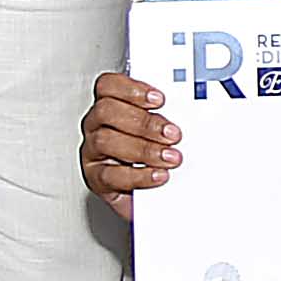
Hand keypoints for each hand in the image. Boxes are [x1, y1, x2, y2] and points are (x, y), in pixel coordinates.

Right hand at [80, 70, 179, 212]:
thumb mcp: (160, 131)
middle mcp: (97, 125)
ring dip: (143, 148)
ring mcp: (93, 151)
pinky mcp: (96, 178)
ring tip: (169, 157)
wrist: (150, 195)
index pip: (108, 86)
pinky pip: (110, 175)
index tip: (159, 99)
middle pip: (107, 111)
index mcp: (111, 106)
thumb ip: (165, 118)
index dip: (131, 89)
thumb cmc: (154, 155)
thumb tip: (187, 113)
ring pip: (105, 140)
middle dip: (144, 122)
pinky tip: (157, 175)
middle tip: (172, 133)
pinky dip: (138, 175)